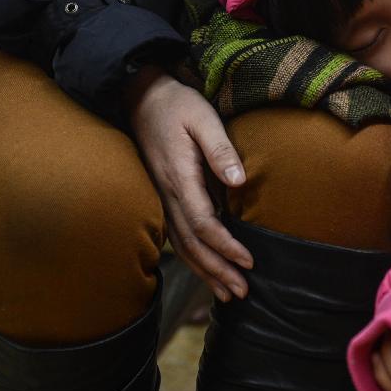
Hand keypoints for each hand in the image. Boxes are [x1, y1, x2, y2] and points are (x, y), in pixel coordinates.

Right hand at [124, 65, 252, 302]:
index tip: (249, 261)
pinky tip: (206, 270)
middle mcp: (168, 194)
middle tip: (242, 292)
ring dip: (205, 271)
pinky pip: (177, 235)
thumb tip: (239, 181)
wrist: (142, 97)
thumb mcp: (203, 119)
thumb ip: (220, 149)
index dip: (225, 246)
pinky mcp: (164, 197)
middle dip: (217, 270)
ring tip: (227, 293)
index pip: (203, 224)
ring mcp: (163, 198)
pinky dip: (193, 258)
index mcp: (179, 178)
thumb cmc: (178, 106)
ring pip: (182, 245)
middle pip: (192, 244)